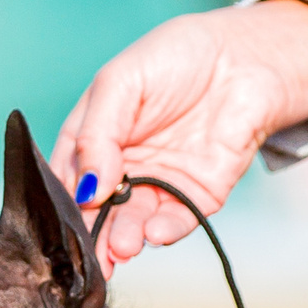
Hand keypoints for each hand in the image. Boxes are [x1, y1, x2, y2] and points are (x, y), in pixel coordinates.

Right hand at [53, 0, 307, 275]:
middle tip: (91, 252)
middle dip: (94, 232)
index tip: (63, 219)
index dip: (65, 199)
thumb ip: (97, 133)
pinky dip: (166, 230)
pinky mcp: (199, 194)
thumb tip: (87, 186)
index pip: (70, 176)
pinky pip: (179, 218)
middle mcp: (126, 165)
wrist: (244, 56)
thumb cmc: (178, 55)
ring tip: (121, 246)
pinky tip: (154, 233)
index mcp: (97, 137)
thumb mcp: (120, 81)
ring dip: (126, 236)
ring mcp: (162, 181)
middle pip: (101, 209)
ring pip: (137, 220)